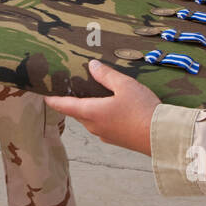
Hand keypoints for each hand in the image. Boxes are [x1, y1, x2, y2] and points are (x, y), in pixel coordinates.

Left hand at [43, 60, 157, 155]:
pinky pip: (102, 125)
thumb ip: (106, 75)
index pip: (64, 105)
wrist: (161, 137)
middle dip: (72, 101)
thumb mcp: (125, 86)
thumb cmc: (142, 111)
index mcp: (91, 112)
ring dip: (88, 108)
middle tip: (71, 87)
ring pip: (90, 119)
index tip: (43, 94)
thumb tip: (92, 66)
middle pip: (76, 112)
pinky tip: (113, 108)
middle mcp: (94, 126)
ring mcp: (105, 135)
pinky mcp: (116, 139)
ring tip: (93, 94)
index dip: (52, 99)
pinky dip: (101, 115)